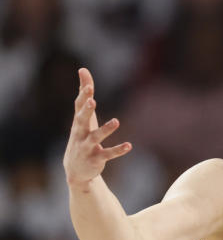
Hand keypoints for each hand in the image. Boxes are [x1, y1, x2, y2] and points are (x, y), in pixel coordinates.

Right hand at [63, 68, 131, 189]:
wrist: (75, 169)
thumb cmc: (81, 136)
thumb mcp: (83, 116)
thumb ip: (84, 94)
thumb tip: (83, 70)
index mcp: (78, 122)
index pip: (79, 106)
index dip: (83, 96)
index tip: (89, 85)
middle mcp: (80, 133)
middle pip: (81, 120)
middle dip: (86, 111)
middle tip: (93, 101)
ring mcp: (87, 146)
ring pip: (95, 137)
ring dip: (105, 129)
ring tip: (116, 121)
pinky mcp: (97, 158)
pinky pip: (108, 154)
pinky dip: (118, 150)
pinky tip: (129, 146)